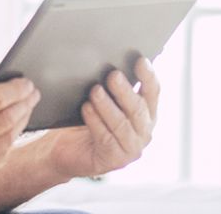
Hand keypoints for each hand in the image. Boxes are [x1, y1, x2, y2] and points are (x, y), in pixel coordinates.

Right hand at [0, 70, 39, 185]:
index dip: (16, 89)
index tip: (27, 82)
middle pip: (8, 118)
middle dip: (25, 102)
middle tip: (33, 92)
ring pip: (9, 137)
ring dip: (22, 120)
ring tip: (27, 107)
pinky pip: (2, 154)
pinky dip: (11, 139)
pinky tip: (13, 127)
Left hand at [42, 57, 159, 179]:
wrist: (67, 149)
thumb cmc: (88, 119)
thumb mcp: (103, 101)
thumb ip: (112, 87)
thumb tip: (111, 62)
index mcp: (146, 114)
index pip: (153, 92)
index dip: (148, 76)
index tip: (140, 60)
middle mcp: (144, 131)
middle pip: (138, 109)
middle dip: (125, 91)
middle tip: (112, 75)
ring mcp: (131, 148)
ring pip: (122, 124)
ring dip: (108, 106)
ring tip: (95, 91)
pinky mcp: (114, 160)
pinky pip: (106, 138)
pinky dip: (95, 121)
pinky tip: (86, 109)